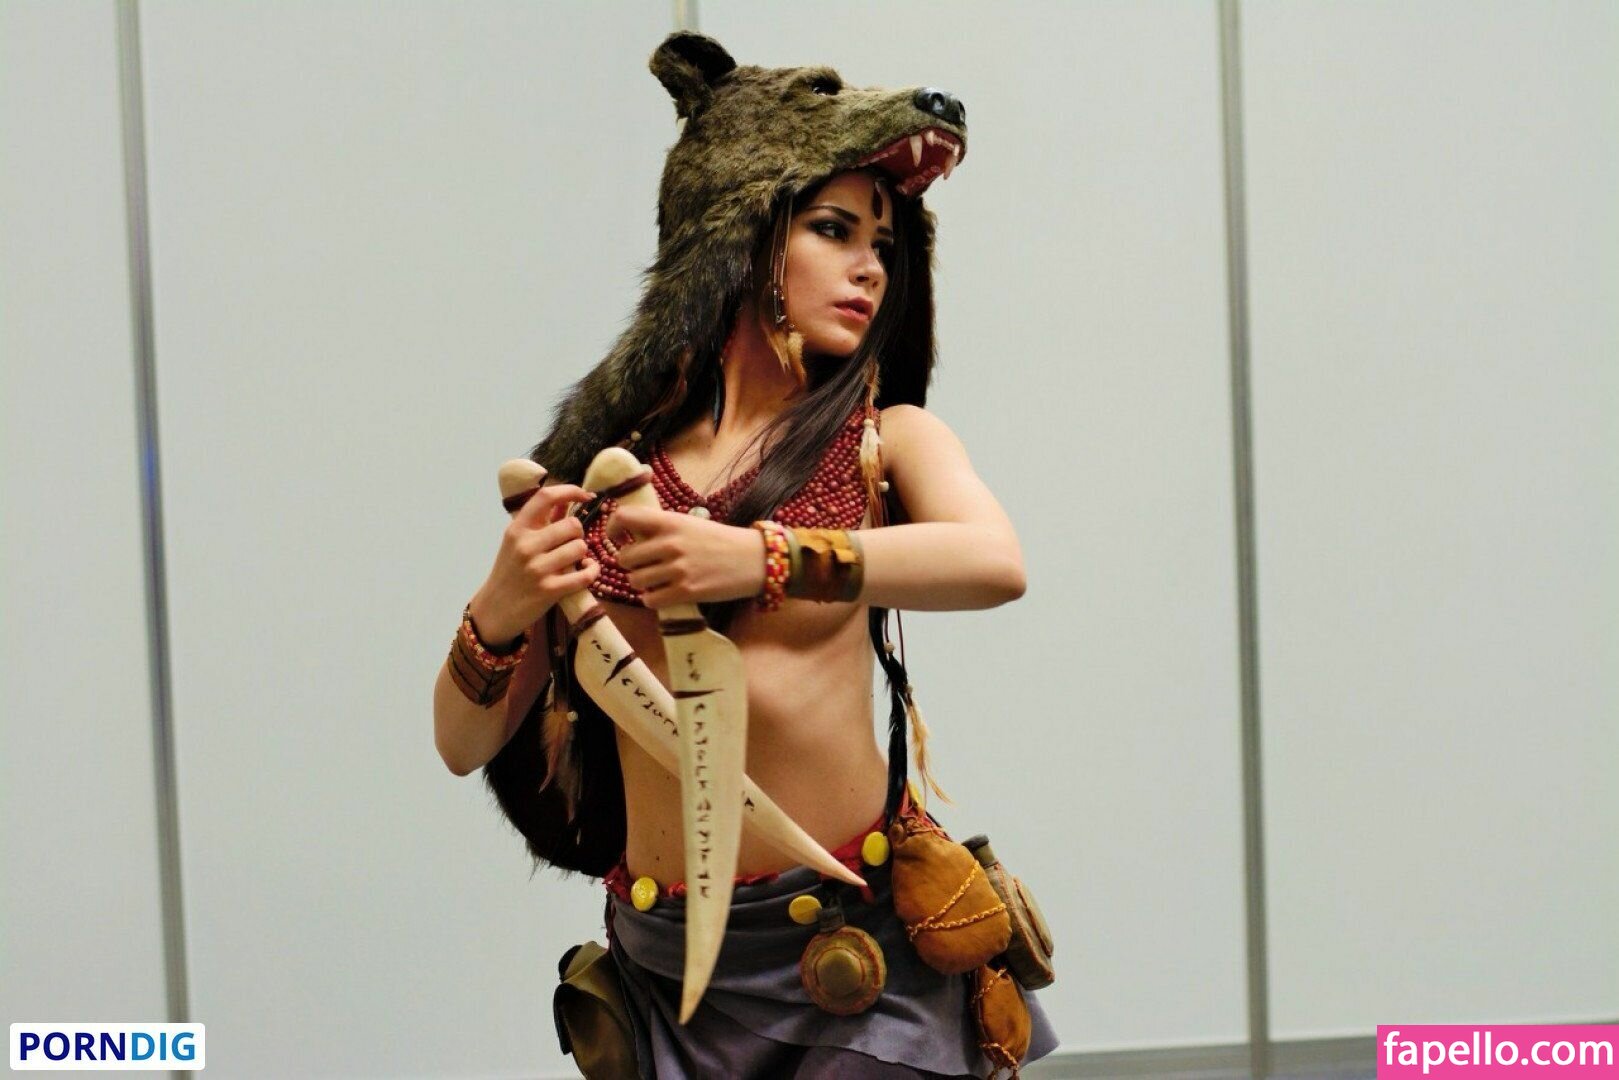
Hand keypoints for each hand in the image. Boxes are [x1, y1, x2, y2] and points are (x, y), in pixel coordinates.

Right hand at [468, 482, 598, 643]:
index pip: (545, 497)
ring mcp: (537, 569)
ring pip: (580, 548)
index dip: (570, 490)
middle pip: (572, 525)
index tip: (585, 495)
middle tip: (572, 543)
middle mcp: (525, 546)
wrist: (494, 610)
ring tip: (575, 560)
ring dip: (583, 554)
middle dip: (578, 533)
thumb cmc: (509, 573)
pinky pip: (585, 575)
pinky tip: (586, 571)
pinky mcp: (549, 591)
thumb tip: (568, 499)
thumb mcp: (517, 543)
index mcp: (517, 529)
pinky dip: (592, 572)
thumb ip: (541, 521)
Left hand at [608, 505, 766, 608]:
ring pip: (634, 581)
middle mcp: (670, 544)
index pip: (625, 517)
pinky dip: (652, 599)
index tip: (617, 537)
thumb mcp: (690, 524)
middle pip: (624, 557)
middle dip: (630, 563)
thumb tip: (631, 531)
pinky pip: (650, 600)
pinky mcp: (685, 592)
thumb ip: (662, 527)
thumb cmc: (720, 540)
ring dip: (641, 583)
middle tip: (643, 565)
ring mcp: (677, 570)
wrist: (754, 559)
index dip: (613, 528)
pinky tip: (663, 594)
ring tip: (655, 580)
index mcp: (670, 522)